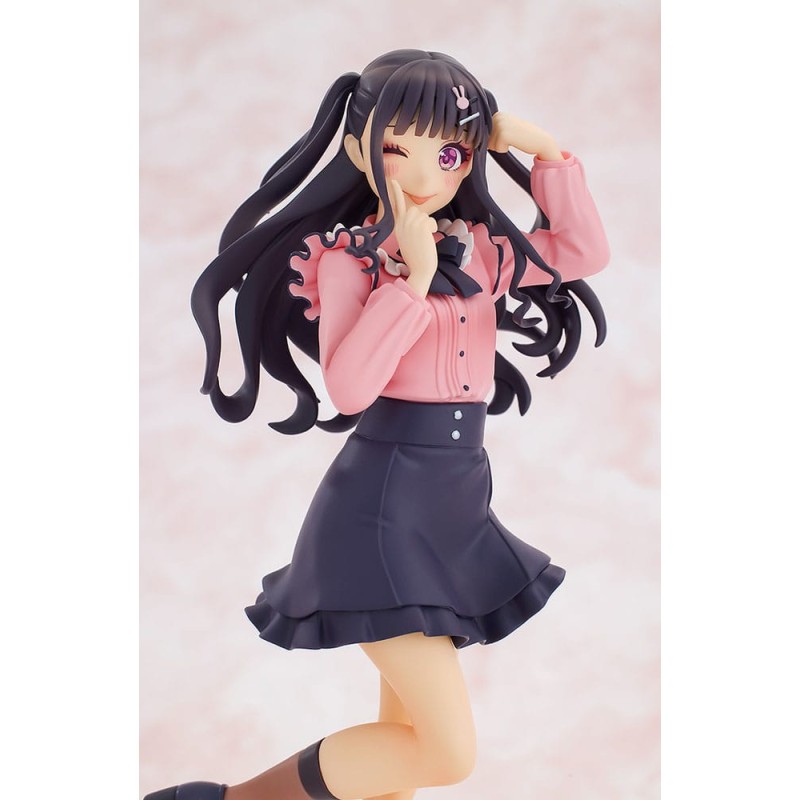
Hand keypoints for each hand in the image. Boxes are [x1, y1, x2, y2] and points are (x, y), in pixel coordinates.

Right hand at [388, 179, 437, 296]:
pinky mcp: (419, 225)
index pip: (395, 206)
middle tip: (424, 233)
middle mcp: (401, 224)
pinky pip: (430, 220)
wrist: (420, 269)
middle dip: (422, 220)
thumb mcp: (409, 240)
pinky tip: (428, 238)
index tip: (392, 181)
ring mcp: (410, 224)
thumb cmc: (417, 258)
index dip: (395, 193)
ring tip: (424, 239)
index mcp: (397, 227)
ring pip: (423, 215)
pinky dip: (432, 228)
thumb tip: (421, 222)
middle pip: (415, 210)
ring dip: (427, 225)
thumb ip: (410, 228)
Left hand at [488, 112, 563, 160]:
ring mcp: (500, 124)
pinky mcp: (503, 134)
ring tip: (513, 139)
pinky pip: (497, 149)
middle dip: (497, 144)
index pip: (484, 134)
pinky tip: (515, 142)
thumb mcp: (506, 128)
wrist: (538, 139)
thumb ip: (493, 130)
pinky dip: (505, 149)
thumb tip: (478, 137)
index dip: (494, 140)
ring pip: (490, 145)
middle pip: (486, 140)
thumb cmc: (523, 136)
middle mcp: (498, 117)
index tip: (507, 135)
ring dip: (501, 147)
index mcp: (497, 114)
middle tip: (511, 138)